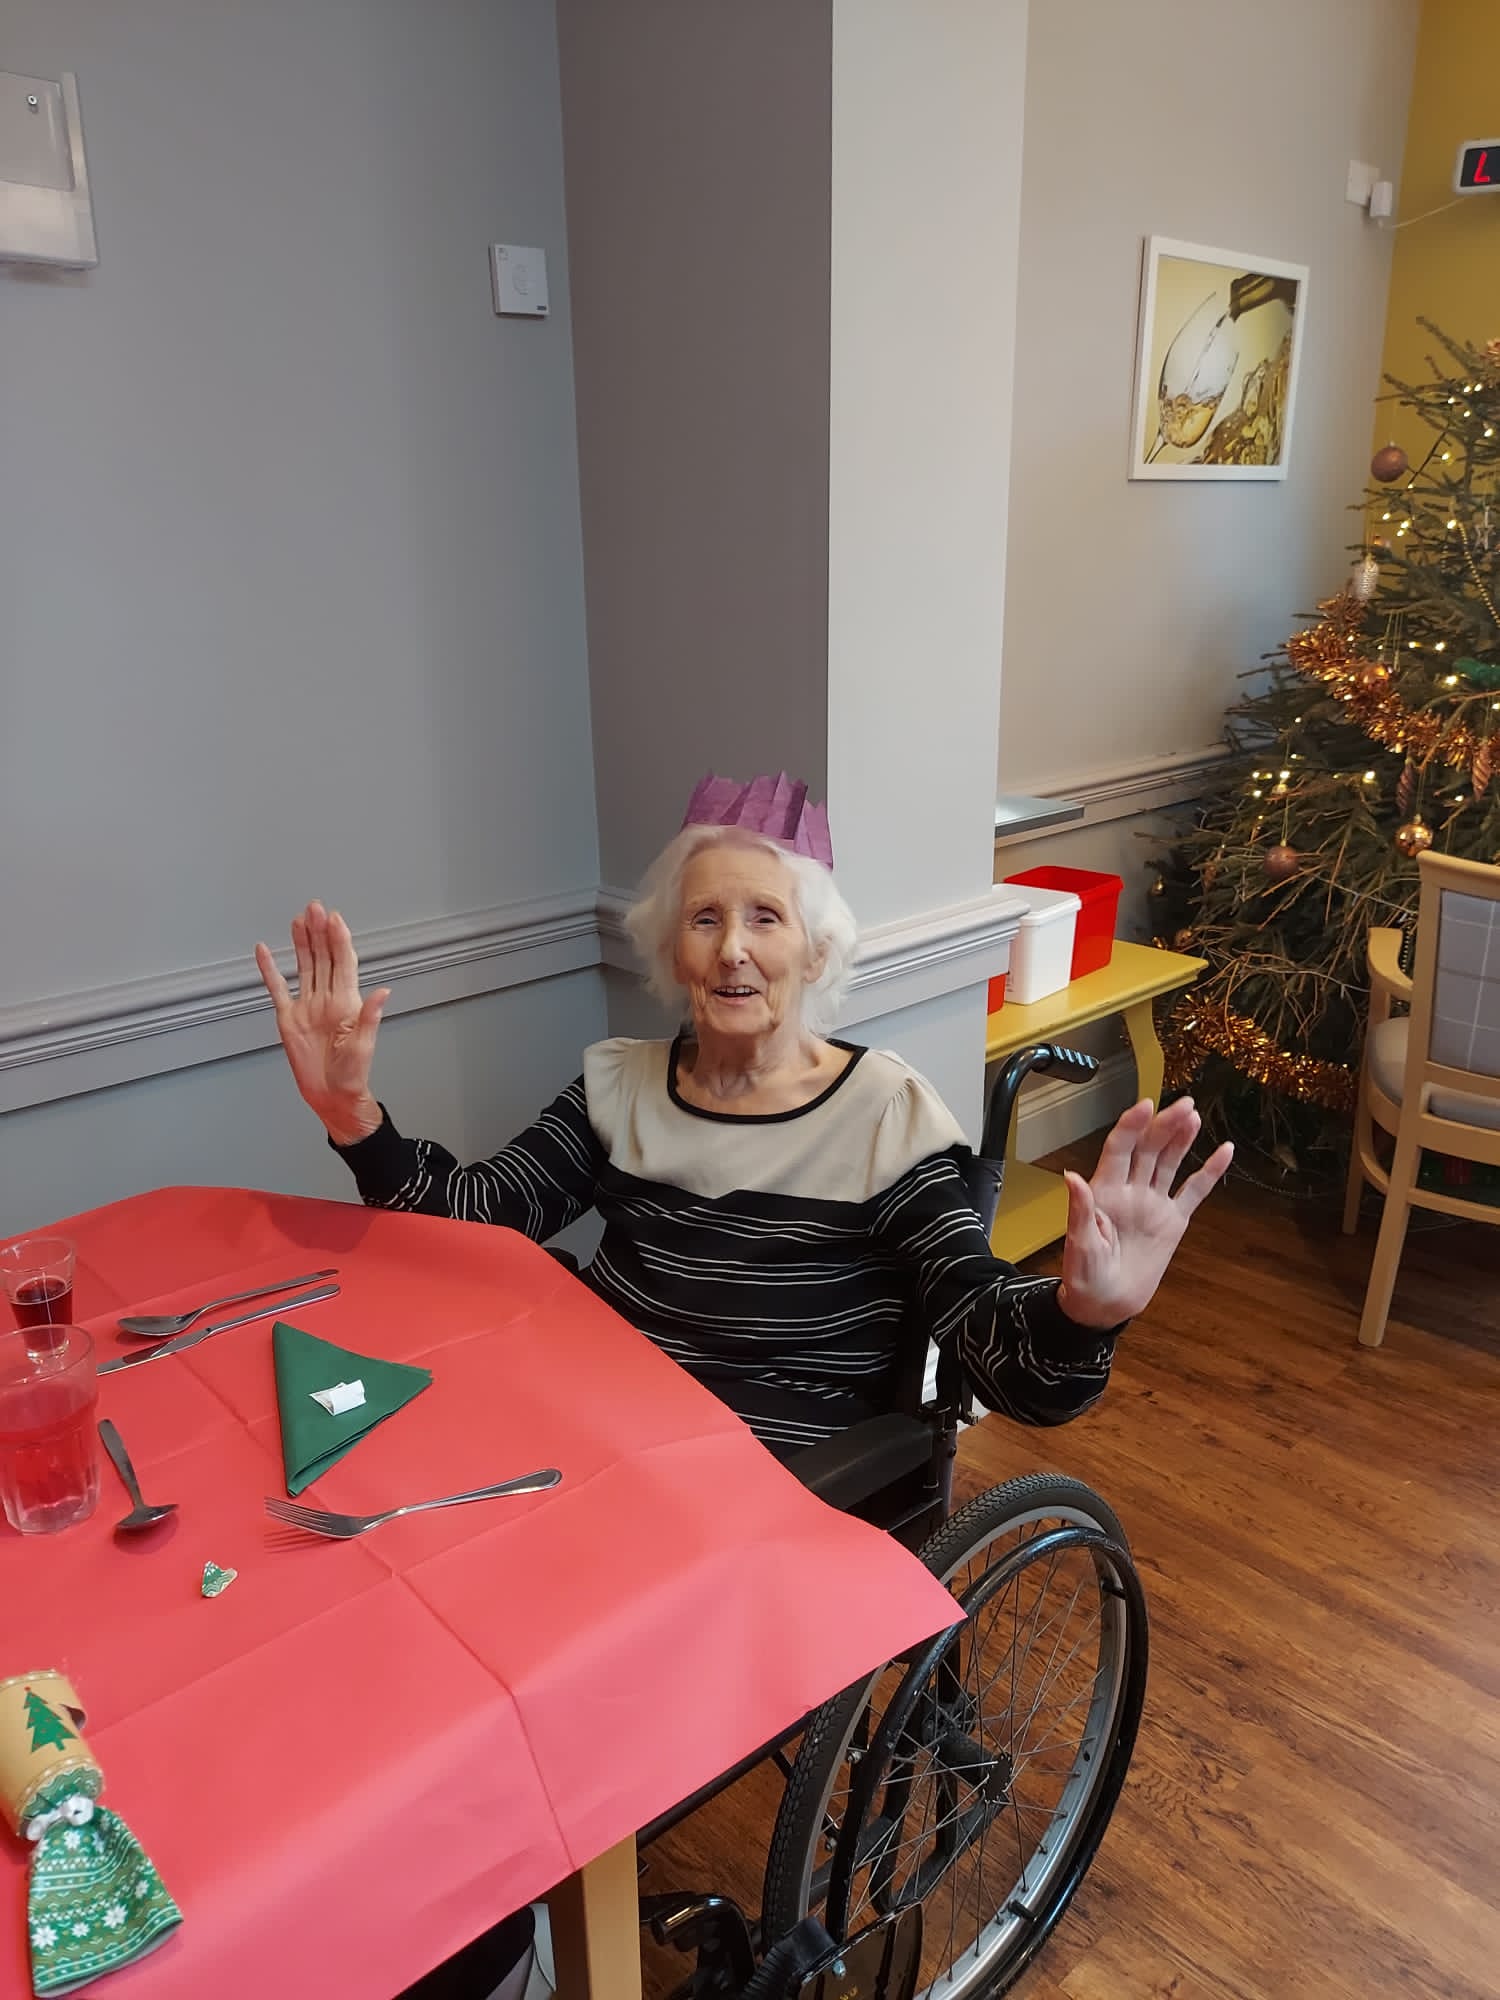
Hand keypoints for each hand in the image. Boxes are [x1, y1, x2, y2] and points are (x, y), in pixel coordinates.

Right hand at [254, 902, 389, 1145]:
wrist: (331, 1096)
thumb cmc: (352, 1075)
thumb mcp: (363, 1047)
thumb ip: (370, 1018)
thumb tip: (383, 993)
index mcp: (347, 1003)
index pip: (343, 963)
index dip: (339, 940)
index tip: (335, 918)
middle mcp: (327, 999)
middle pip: (323, 958)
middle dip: (320, 932)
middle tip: (315, 908)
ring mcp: (307, 1006)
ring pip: (304, 966)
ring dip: (301, 943)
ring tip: (298, 920)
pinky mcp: (289, 1018)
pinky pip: (277, 988)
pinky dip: (270, 970)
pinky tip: (265, 951)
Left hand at [1057, 1098, 1231, 1329]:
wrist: (1105, 1304)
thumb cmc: (1084, 1276)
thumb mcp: (1079, 1245)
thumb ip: (1079, 1210)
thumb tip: (1071, 1176)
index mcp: (1105, 1192)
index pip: (1119, 1149)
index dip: (1131, 1126)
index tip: (1145, 1106)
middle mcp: (1131, 1191)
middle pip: (1149, 1149)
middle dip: (1164, 1125)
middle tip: (1184, 1104)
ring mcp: (1153, 1204)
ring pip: (1170, 1163)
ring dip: (1181, 1138)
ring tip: (1194, 1115)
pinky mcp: (1173, 1221)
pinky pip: (1194, 1192)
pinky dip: (1210, 1172)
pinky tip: (1224, 1151)